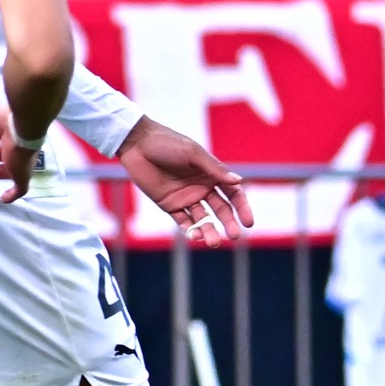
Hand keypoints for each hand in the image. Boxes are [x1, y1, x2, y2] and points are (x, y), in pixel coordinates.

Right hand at [0, 104, 36, 202]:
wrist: (23, 126)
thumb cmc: (4, 120)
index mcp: (14, 136)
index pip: (4, 143)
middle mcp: (20, 150)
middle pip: (5, 158)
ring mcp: (23, 164)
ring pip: (9, 172)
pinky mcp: (23, 175)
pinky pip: (20, 189)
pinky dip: (12, 195)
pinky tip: (4, 199)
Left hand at [116, 118, 253, 244]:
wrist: (136, 143)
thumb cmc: (167, 143)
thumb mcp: (193, 154)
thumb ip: (214, 170)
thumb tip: (239, 182)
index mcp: (212, 174)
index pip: (233, 194)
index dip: (242, 208)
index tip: (248, 223)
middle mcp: (202, 188)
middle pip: (221, 210)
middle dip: (228, 223)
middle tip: (233, 236)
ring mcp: (186, 198)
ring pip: (203, 219)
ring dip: (209, 231)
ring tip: (213, 242)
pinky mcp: (169, 205)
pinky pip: (183, 220)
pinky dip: (190, 230)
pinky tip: (195, 236)